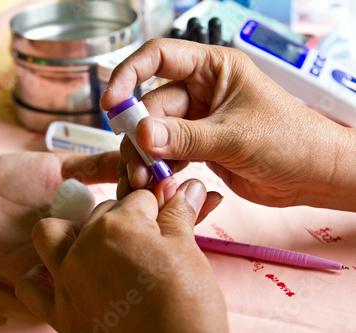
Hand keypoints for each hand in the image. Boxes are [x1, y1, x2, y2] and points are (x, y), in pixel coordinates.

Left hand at [16, 179, 228, 332]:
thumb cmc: (188, 306)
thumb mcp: (187, 252)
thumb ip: (179, 214)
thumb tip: (190, 186)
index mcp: (118, 224)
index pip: (139, 197)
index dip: (157, 205)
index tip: (167, 213)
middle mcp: (84, 246)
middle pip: (102, 212)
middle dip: (125, 219)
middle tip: (148, 239)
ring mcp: (67, 279)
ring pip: (50, 234)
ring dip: (69, 232)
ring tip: (95, 246)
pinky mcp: (60, 313)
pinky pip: (31, 286)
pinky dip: (42, 278)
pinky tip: (65, 278)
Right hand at [100, 38, 355, 210]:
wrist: (313, 176)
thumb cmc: (291, 140)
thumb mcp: (236, 135)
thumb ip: (187, 136)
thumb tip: (143, 134)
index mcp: (213, 68)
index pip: (159, 57)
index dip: (130, 74)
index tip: (112, 101)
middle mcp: (201, 90)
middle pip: (152, 104)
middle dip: (140, 133)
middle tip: (137, 162)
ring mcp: (198, 120)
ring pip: (155, 132)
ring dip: (147, 155)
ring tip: (147, 178)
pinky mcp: (198, 146)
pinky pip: (167, 152)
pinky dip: (160, 167)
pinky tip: (161, 181)